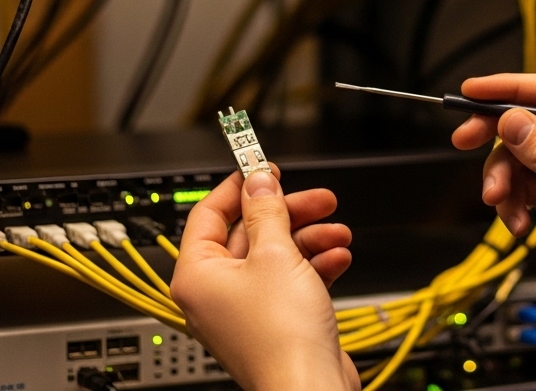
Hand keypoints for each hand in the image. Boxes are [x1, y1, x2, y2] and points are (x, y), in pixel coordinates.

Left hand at [171, 167, 359, 390]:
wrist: (310, 387)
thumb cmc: (281, 336)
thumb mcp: (276, 253)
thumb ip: (267, 211)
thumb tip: (258, 180)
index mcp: (197, 274)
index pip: (209, 214)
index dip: (239, 187)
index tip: (261, 167)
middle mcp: (215, 293)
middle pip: (249, 234)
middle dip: (288, 213)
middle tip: (316, 197)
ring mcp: (245, 310)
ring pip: (275, 257)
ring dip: (309, 239)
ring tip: (336, 231)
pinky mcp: (274, 322)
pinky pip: (290, 282)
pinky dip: (314, 266)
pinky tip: (337, 258)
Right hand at [452, 74, 535, 301]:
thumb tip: (515, 121)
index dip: (510, 88)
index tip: (474, 90)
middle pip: (528, 120)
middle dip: (495, 134)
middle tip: (465, 139)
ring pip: (516, 156)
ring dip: (503, 180)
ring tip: (502, 202)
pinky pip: (519, 185)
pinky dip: (510, 202)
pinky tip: (517, 221)